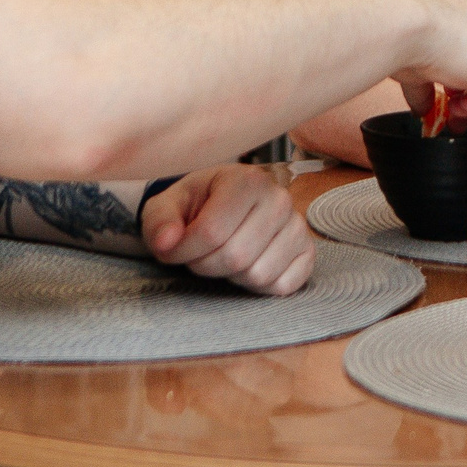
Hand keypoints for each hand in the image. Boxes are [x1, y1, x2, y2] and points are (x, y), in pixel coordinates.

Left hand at [140, 166, 314, 294]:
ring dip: (231, 276)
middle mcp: (279, 199)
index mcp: (246, 180)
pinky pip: (282, 286)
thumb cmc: (193, 207)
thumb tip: (166, 242)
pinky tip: (248, 264)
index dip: (184, 250)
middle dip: (206, 265)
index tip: (173, 247)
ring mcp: (297, 227)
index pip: (212, 232)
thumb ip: (159, 222)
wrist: (219, 208)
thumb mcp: (165, 207)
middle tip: (200, 252)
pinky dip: (258, 286)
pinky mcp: (307, 252)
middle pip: (235, 257)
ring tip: (225, 254)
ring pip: (258, 274)